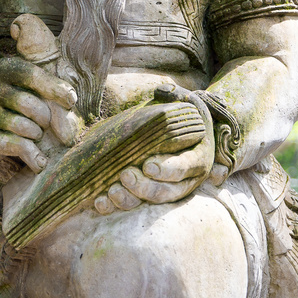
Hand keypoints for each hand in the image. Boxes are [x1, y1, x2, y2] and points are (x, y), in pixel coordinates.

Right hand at [0, 55, 76, 173]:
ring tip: (35, 134)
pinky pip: (16, 147)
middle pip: (30, 105)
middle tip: (44, 122)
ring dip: (37, 134)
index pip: (34, 78)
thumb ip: (49, 85)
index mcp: (7, 71)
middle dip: (45, 117)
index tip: (71, 101)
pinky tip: (40, 161)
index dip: (55, 90)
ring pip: (25, 128)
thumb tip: (71, 100)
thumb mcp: (25, 78)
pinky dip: (33, 155)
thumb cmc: (11, 89)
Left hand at [94, 92, 214, 214]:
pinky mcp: (150, 196)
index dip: (168, 169)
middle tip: (125, 175)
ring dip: (130, 199)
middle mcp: (185, 179)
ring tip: (111, 191)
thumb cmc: (180, 115)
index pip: (185, 167)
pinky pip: (135, 206)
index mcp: (197, 157)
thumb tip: (162, 91)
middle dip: (145, 187)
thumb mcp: (184, 103)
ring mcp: (168, 189)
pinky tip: (100, 202)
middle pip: (167, 191)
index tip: (148, 166)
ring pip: (150, 201)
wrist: (180, 130)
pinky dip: (117, 207)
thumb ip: (175, 98)